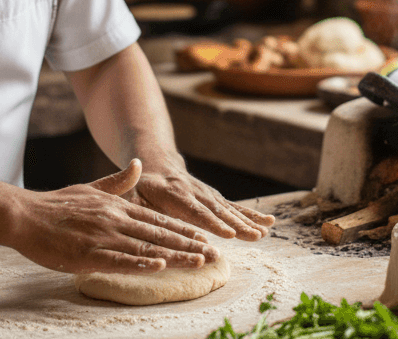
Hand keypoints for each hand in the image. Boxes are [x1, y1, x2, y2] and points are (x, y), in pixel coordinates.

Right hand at [8, 159, 219, 274]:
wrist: (25, 214)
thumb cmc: (57, 205)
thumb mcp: (91, 188)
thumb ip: (118, 180)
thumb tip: (138, 163)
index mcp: (118, 207)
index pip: (157, 219)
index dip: (182, 230)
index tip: (204, 237)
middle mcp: (116, 220)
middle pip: (159, 234)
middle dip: (189, 245)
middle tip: (214, 255)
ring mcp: (103, 237)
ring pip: (146, 247)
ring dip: (174, 255)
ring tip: (199, 261)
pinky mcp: (88, 254)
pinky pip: (119, 260)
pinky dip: (140, 262)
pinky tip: (159, 265)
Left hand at [130, 161, 275, 241]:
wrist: (157, 161)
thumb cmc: (141, 183)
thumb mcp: (132, 189)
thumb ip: (131, 196)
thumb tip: (128, 201)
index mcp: (174, 193)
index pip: (195, 211)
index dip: (211, 222)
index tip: (227, 234)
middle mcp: (195, 192)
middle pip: (218, 211)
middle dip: (237, 225)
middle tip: (254, 237)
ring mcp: (207, 194)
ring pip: (229, 208)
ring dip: (247, 221)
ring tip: (264, 232)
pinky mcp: (214, 198)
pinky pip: (234, 207)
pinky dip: (252, 215)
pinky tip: (268, 224)